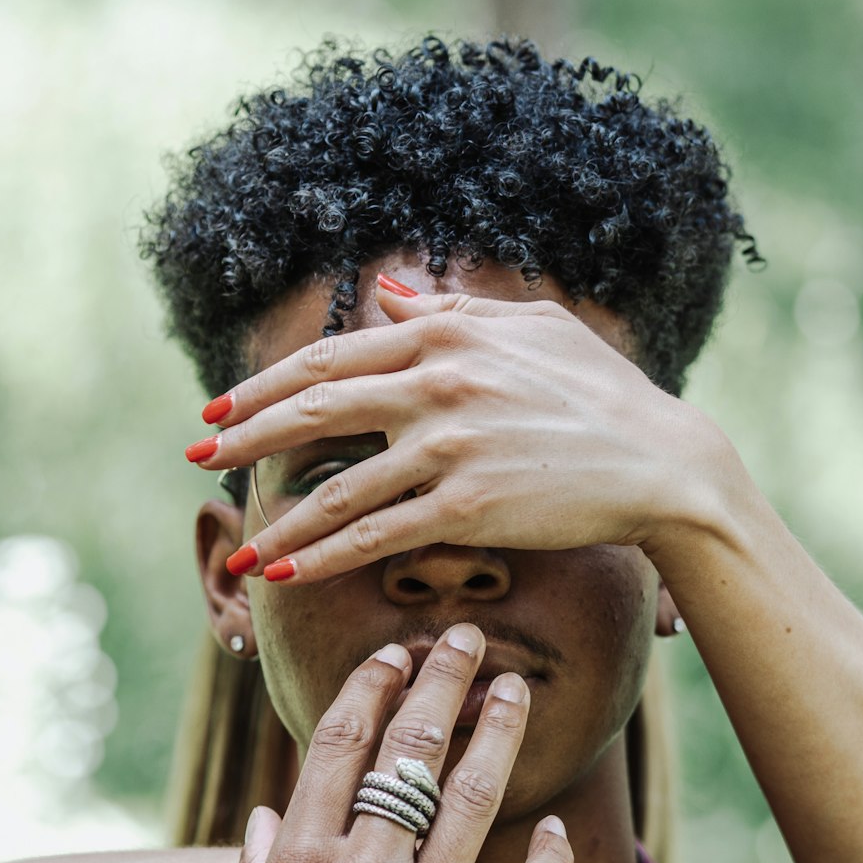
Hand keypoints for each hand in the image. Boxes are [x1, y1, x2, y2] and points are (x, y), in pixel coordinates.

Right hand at [185, 623, 573, 862]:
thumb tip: (265, 815)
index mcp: (297, 858)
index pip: (339, 742)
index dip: (371, 686)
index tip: (394, 654)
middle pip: (410, 748)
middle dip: (441, 679)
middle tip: (466, 636)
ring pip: (472, 797)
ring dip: (498, 732)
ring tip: (518, 689)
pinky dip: (549, 857)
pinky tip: (561, 827)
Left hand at [189, 280, 716, 581]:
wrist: (664, 462)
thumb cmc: (602, 393)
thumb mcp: (533, 328)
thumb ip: (453, 309)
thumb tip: (388, 291)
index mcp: (446, 335)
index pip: (330, 358)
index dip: (265, 386)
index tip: (220, 406)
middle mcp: (437, 384)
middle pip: (313, 410)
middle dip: (244, 437)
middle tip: (198, 457)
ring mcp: (449, 447)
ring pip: (337, 486)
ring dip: (277, 519)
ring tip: (239, 546)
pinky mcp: (468, 507)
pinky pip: (376, 535)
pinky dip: (324, 555)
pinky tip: (287, 571)